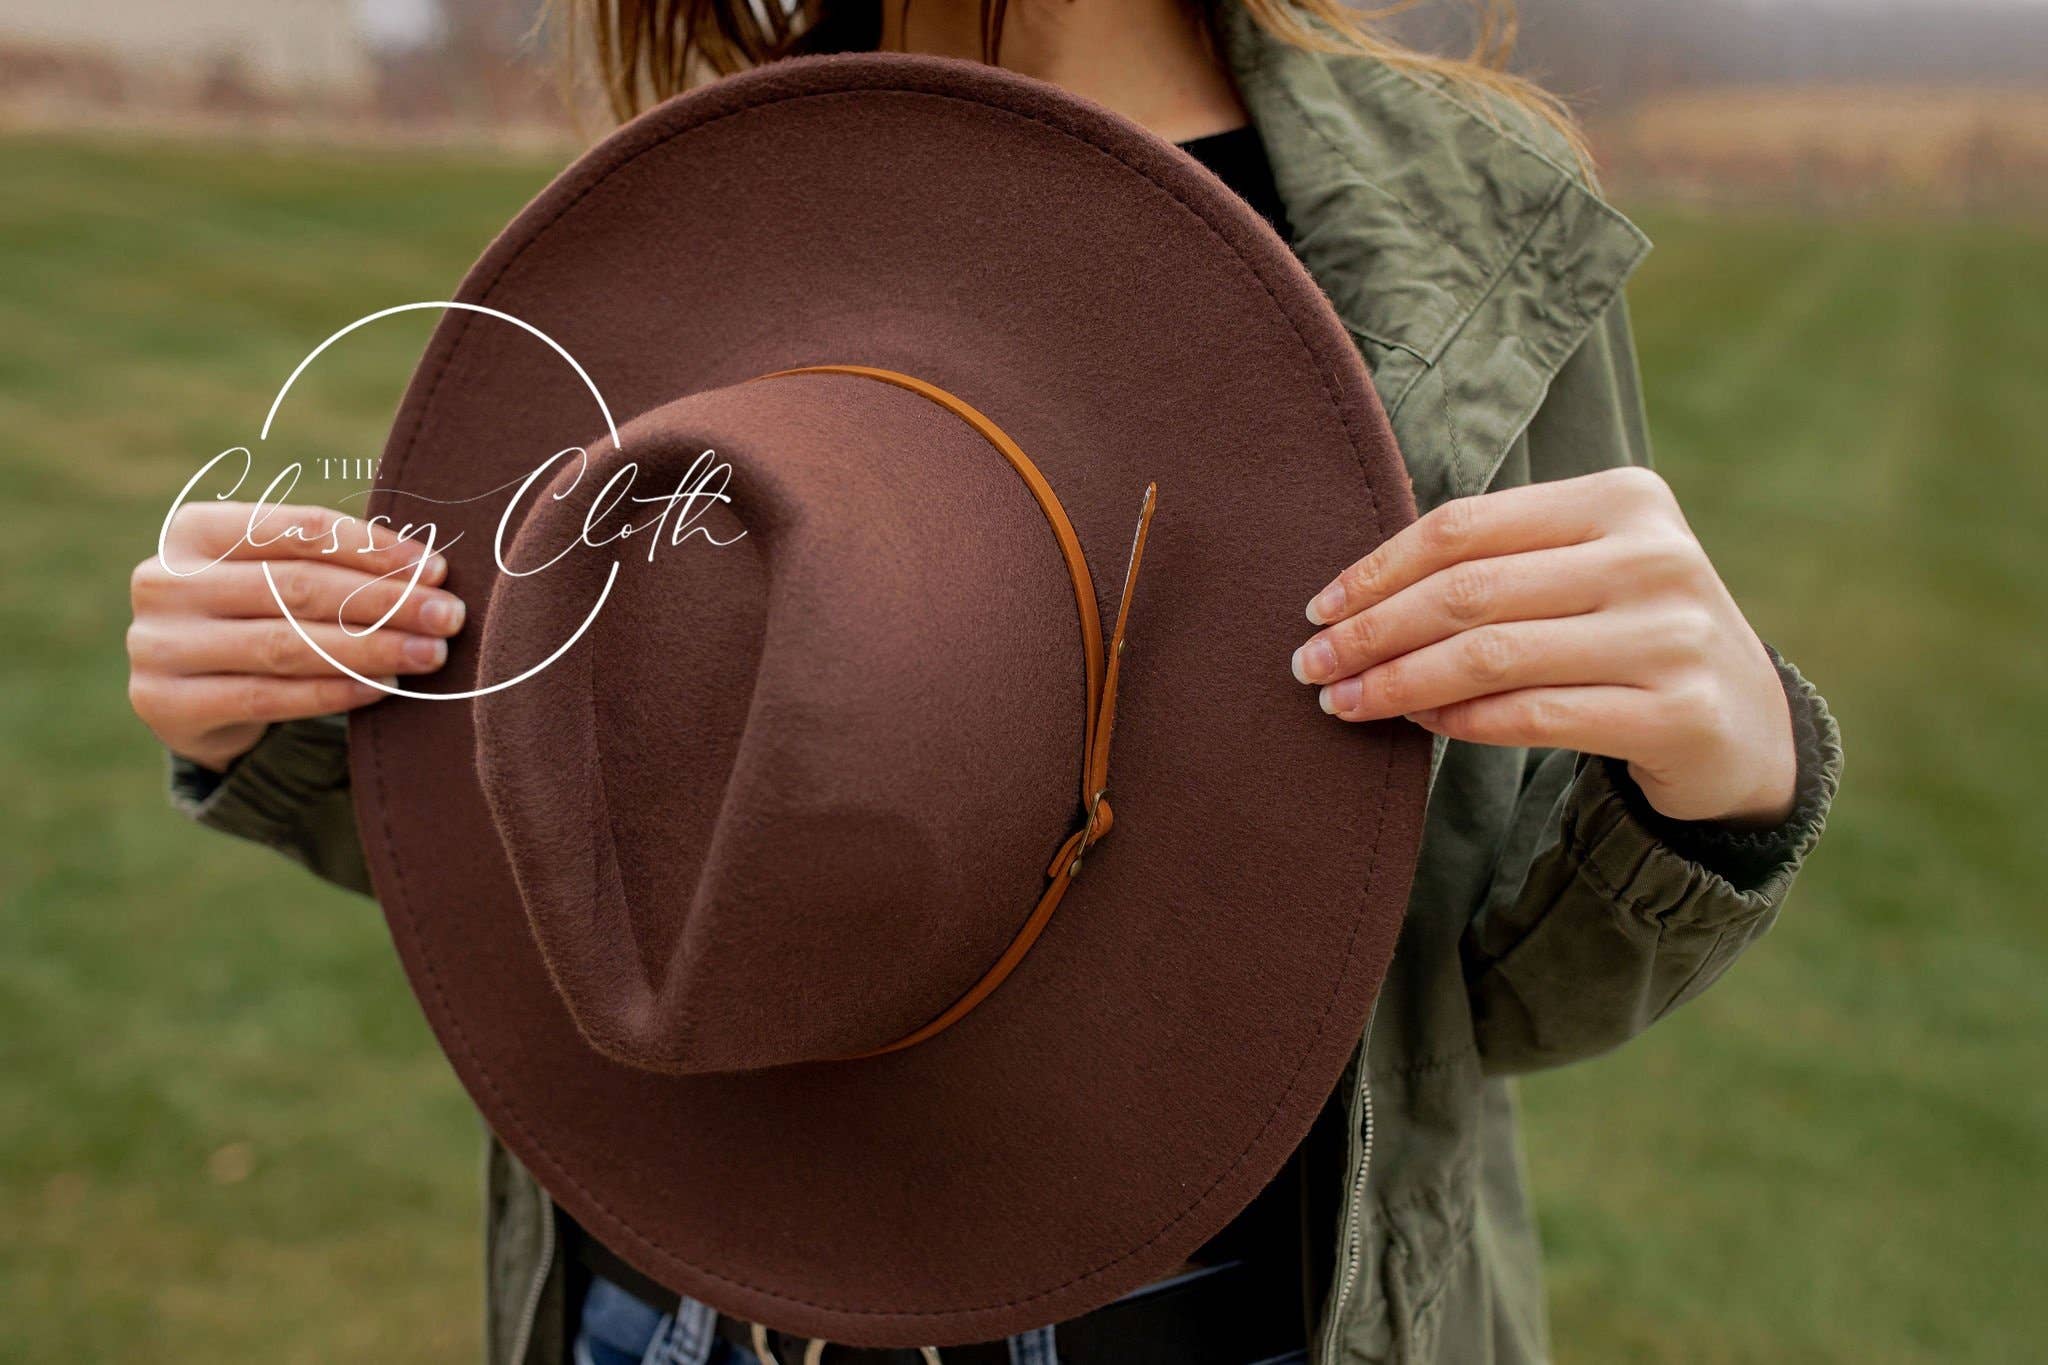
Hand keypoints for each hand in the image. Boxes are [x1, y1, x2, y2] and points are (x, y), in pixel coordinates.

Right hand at [128, 501, 464, 773]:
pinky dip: (334, 692)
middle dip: (384, 601)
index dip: (372, 548)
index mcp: (193, 530)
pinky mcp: (166, 703)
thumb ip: (332, 563)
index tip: (436, 569)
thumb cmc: (255, 616)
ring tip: (430, 653)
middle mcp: (165, 581)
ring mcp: (158, 644)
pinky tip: (383, 687)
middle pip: (296, 587)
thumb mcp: (278, 575)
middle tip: (448, 616)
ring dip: (370, 649)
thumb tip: (428, 572)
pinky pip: (268, 697)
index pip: (297, 530)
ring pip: (286, 644)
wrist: (189, 696)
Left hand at [1292, 467, 1795, 825]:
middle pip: (1469, 591)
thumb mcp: (1583, 569)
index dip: (1377, 569)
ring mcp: (1671, 636)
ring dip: (1399, 682)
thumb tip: (1352, 599)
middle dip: (1371, 632)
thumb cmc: (1629, 634)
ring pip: (1492, 656)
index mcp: (1623, 498)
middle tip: (1310, 666)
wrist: (1745, 724)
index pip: (1465, 526)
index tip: (1318, 608)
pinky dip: (1459, 721)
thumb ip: (1498, 564)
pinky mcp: (1676, 714)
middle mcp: (1653, 556)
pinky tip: (1418, 724)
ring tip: (1344, 702)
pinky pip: (1534, 717)